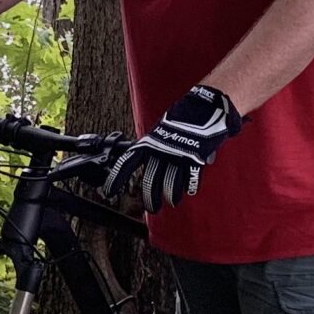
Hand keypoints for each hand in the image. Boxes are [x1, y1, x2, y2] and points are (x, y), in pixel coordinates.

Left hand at [103, 85, 243, 213]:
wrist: (203, 105)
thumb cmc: (182, 117)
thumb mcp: (161, 130)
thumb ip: (157, 147)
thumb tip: (151, 159)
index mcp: (149, 143)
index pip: (127, 163)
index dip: (116, 178)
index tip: (109, 192)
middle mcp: (161, 151)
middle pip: (150, 181)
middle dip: (150, 198)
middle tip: (151, 208)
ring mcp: (178, 156)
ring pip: (169, 184)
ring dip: (170, 196)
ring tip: (171, 202)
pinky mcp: (195, 159)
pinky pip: (190, 179)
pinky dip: (190, 186)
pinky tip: (190, 190)